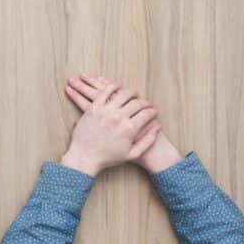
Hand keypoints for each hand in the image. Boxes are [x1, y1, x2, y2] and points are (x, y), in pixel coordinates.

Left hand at [67, 74, 183, 172]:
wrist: (85, 157)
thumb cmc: (108, 157)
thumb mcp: (132, 153)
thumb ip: (148, 140)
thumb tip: (158, 126)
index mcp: (129, 129)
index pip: (146, 113)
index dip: (152, 111)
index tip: (153, 110)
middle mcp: (118, 117)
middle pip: (136, 102)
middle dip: (144, 102)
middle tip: (145, 103)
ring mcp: (105, 111)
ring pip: (122, 94)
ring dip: (130, 92)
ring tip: (134, 94)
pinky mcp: (93, 108)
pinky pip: (104, 92)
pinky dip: (111, 86)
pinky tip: (117, 86)